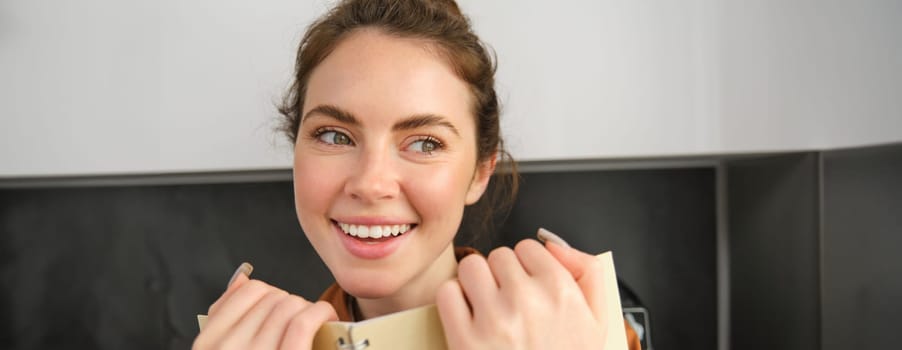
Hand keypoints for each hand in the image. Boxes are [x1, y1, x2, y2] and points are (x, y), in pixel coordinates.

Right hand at [193, 263, 337, 349]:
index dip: (274, 295)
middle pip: (273, 297)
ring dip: (310, 310)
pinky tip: (325, 319)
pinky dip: (321, 314)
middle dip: (293, 305)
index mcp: (209, 342)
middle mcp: (227, 348)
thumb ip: (226, 316)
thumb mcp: (226, 347)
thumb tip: (241, 279)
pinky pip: (303, 321)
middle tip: (303, 322)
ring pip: (290, 306)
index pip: (249, 291)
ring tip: (317, 323)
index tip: (286, 308)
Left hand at [436, 238, 611, 348]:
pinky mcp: (465, 340)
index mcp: (561, 292)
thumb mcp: (598, 320)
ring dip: (475, 284)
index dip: (526, 267)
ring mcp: (494, 320)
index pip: (529, 247)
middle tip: (507, 303)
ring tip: (486, 308)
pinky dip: (454, 303)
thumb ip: (587, 271)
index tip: (526, 286)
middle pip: (498, 256)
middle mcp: (528, 300)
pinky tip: (469, 320)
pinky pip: (447, 294)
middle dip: (500, 276)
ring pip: (470, 267)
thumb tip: (553, 244)